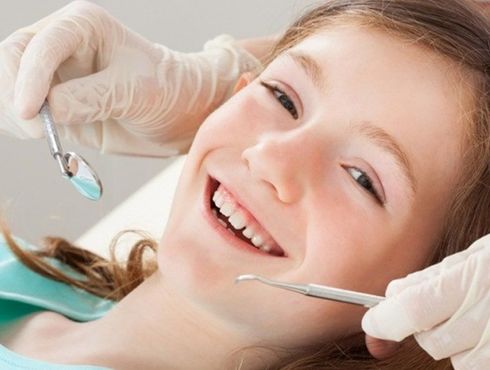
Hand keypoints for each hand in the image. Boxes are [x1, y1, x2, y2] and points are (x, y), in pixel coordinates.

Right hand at [0, 1, 260, 155]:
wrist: (179, 114)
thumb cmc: (167, 91)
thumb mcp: (135, 92)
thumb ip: (92, 98)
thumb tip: (48, 111)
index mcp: (84, 26)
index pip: (42, 45)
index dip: (29, 77)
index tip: (30, 112)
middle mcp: (63, 45)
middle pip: (13, 59)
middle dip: (15, 94)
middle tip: (35, 130)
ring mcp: (56, 75)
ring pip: (10, 85)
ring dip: (13, 113)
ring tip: (41, 135)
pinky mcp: (55, 103)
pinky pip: (23, 111)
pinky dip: (21, 126)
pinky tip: (42, 136)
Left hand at [362, 234, 489, 369]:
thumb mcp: (475, 257)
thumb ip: (432, 278)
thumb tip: (391, 296)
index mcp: (476, 278)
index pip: (414, 308)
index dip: (385, 318)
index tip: (373, 321)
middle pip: (431, 340)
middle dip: (424, 327)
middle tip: (443, 307)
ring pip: (455, 358)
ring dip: (453, 342)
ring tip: (476, 316)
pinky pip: (476, 365)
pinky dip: (474, 353)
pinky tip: (486, 330)